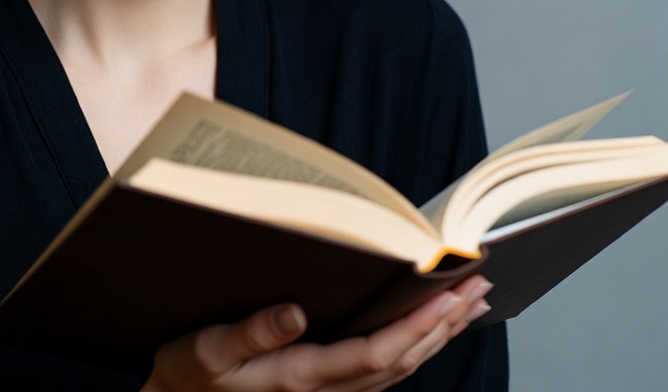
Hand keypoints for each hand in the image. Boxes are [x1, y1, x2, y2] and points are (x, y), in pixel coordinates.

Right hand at [143, 274, 491, 391]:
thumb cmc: (187, 375)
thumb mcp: (205, 352)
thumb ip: (249, 333)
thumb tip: (296, 313)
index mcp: (300, 376)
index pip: (376, 353)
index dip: (416, 325)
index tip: (450, 293)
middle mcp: (323, 390)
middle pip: (401, 361)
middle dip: (443, 324)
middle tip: (480, 286)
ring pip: (398, 368)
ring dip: (437, 336)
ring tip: (470, 304)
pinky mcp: (321, 386)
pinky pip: (383, 370)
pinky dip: (413, 346)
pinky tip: (426, 329)